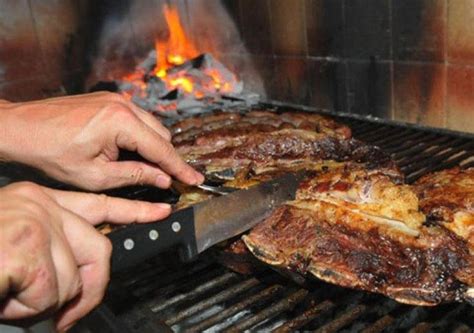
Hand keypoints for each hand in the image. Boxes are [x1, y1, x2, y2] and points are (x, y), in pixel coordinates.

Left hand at [0, 92, 202, 190]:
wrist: (20, 128)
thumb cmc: (50, 152)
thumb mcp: (96, 175)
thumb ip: (136, 175)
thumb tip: (163, 179)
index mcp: (121, 122)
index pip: (162, 149)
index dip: (181, 168)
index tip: (196, 179)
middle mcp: (123, 105)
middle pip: (162, 135)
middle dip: (166, 158)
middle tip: (167, 180)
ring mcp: (116, 99)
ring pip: (151, 126)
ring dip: (152, 148)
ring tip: (141, 168)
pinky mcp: (108, 100)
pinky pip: (137, 119)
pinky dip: (139, 137)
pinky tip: (127, 151)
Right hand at [0, 182, 170, 330]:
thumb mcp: (15, 240)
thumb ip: (52, 245)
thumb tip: (76, 273)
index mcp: (39, 200)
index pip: (101, 204)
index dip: (135, 211)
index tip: (161, 212)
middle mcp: (41, 205)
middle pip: (101, 248)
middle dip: (91, 287)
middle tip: (67, 314)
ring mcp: (37, 223)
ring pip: (74, 280)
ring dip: (44, 303)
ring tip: (12, 295)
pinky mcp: (27, 246)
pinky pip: (51, 294)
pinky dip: (27, 309)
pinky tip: (6, 296)